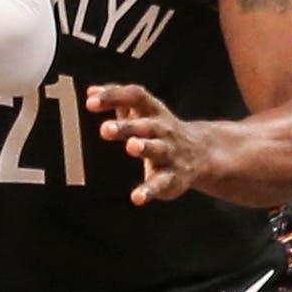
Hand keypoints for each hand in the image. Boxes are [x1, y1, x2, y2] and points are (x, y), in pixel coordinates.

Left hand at [89, 83, 205, 203]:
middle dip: (127, 126)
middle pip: (145, 125)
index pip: (135, 96)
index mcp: (153, 111)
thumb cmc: (159, 129)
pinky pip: (161, 184)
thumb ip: (118, 100)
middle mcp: (163, 130)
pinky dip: (149, 191)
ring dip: (144, 147)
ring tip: (131, 146)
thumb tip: (90, 93)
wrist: (200, 153)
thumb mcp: (144, 111)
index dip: (114, 96)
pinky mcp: (173, 177)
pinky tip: (136, 198)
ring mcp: (170, 153)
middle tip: (105, 129)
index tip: (90, 102)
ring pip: (157, 149)